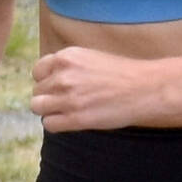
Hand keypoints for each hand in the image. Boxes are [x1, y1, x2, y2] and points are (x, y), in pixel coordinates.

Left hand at [29, 46, 168, 133]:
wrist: (144, 88)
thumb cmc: (121, 73)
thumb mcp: (90, 58)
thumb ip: (68, 66)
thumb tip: (51, 78)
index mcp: (66, 57)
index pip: (38, 71)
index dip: (46, 80)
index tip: (58, 86)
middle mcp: (63, 76)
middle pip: (37, 91)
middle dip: (49, 96)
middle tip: (67, 101)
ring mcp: (68, 98)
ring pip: (38, 107)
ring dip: (49, 110)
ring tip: (66, 111)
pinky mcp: (75, 118)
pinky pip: (49, 124)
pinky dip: (57, 123)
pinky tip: (71, 120)